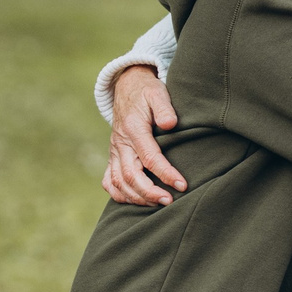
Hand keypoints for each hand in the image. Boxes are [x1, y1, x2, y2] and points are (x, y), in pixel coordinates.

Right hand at [103, 65, 184, 206]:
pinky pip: (109, 182)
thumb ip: (164, 108)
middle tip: (170, 201)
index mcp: (133, 129)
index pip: (149, 158)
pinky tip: (137, 200)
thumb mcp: (157, 92)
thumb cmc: (147, 92)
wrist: (127, 88)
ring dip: (138, 198)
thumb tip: (170, 124)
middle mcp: (121, 143)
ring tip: (158, 203)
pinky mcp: (113, 157)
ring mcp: (114, 152)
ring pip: (119, 183)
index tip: (182, 185)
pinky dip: (121, 195)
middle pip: (131, 176)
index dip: (166, 174)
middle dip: (150, 193)